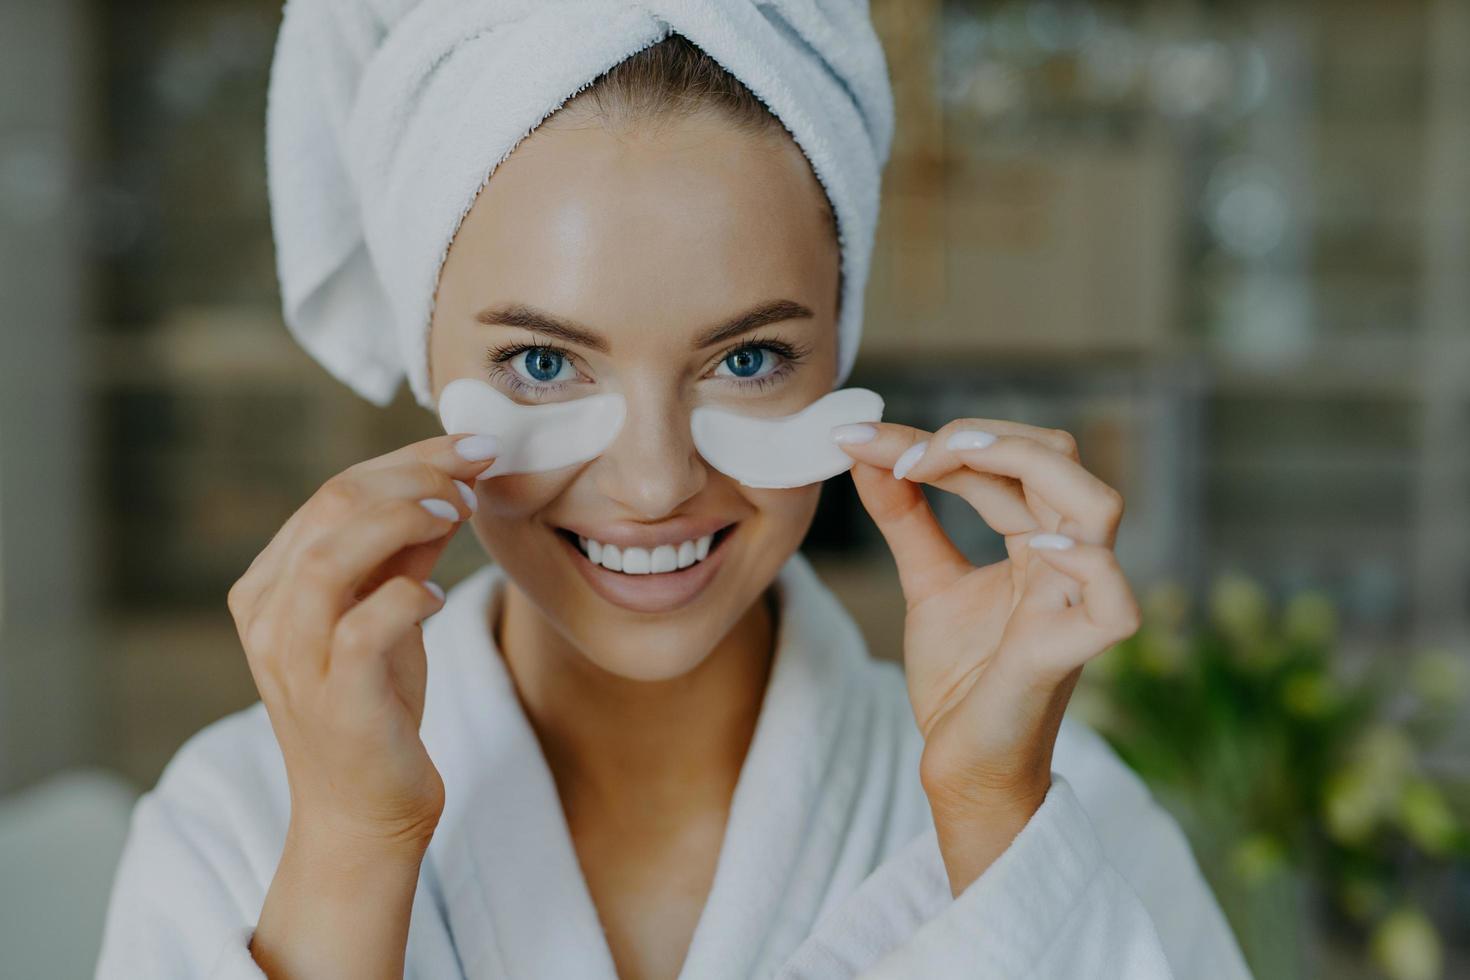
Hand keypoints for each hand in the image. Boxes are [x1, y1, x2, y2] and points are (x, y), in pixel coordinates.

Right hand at [226, 433, 497, 850]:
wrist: (363, 810)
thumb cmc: (376, 704)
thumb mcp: (387, 610)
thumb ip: (405, 550)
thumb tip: (449, 482)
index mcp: (271, 584)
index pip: (333, 492)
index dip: (406, 458)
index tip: (470, 448)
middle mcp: (268, 615)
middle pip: (330, 507)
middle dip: (412, 475)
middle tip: (474, 472)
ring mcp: (293, 658)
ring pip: (331, 556)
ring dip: (402, 520)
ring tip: (456, 515)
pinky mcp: (333, 699)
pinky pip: (362, 627)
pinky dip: (405, 598)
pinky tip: (434, 597)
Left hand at [833, 418, 1140, 893]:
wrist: (961, 765)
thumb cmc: (961, 678)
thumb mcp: (926, 581)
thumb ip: (905, 516)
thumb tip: (866, 448)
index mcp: (1039, 540)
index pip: (1011, 458)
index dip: (940, 439)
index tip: (862, 440)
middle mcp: (1066, 562)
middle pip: (1060, 459)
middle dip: (980, 437)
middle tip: (903, 454)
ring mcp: (1074, 604)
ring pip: (1097, 507)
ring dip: (1024, 464)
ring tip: (945, 461)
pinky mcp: (1068, 656)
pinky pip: (1114, 604)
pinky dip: (1085, 564)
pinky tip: (1033, 544)